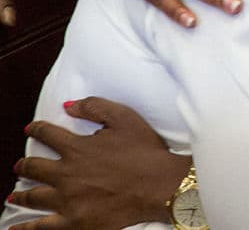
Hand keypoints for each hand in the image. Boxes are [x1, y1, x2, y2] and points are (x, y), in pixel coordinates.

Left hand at [8, 97, 189, 228]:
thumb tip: (68, 106)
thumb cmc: (146, 151)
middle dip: (24, 165)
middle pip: (33, 167)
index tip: (31, 129)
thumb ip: (95, 107)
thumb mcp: (125, 118)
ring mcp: (67, 200)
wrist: (160, 185)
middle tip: (20, 166)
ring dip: (20, 195)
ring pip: (33, 197)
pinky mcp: (73, 222)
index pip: (47, 134)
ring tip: (14, 197)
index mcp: (76, 147)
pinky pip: (41, 227)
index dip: (36, 129)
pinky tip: (16, 229)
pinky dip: (25, 228)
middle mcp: (66, 173)